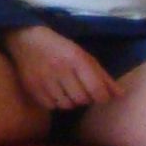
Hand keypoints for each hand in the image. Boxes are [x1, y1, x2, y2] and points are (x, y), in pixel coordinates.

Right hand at [1, 24, 117, 111]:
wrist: (25, 39)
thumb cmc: (59, 47)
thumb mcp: (83, 56)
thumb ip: (102, 76)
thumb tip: (120, 95)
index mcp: (76, 59)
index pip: (97, 90)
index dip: (102, 96)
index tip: (99, 94)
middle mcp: (60, 69)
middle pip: (82, 99)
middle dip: (85, 97)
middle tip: (80, 89)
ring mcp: (44, 80)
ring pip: (67, 105)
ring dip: (70, 101)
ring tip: (66, 89)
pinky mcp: (32, 88)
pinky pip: (51, 106)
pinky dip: (55, 102)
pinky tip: (54, 91)